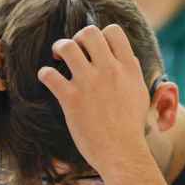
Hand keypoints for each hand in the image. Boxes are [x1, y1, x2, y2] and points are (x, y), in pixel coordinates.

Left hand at [37, 24, 151, 175]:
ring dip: (59, 48)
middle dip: (77, 39)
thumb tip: (126, 57)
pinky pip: (49, 74)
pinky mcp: (71, 99)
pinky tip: (48, 81)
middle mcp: (109, 70)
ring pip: (67, 46)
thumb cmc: (131, 127)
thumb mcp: (140, 94)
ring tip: (57, 59)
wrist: (122, 153)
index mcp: (128, 68)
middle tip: (73, 53)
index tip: (95, 49)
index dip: (101, 35)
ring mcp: (89, 83)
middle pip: (88, 32)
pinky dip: (45, 74)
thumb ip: (132, 72)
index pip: (113, 31)